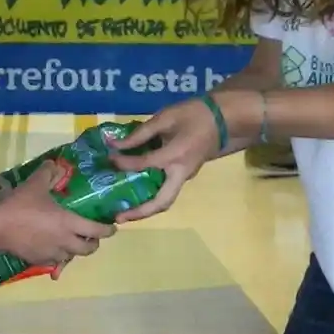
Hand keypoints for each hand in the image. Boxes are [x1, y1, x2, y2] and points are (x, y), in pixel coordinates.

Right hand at [0, 164, 113, 267]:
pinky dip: (55, 256)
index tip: (112, 228)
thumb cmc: (20, 205)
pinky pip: (53, 261)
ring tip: (69, 241)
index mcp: (69, 223)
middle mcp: (65, 241)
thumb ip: (47, 173)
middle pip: (88, 249)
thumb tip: (54, 165)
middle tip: (91, 236)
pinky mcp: (38, 260)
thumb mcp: (34, 184)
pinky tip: (49, 248)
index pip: (97, 230)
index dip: (107, 230)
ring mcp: (52, 253)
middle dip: (93, 244)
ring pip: (71, 256)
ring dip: (73, 250)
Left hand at [109, 98, 221, 219]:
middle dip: (140, 213)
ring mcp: (184, 178)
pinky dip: (151, 200)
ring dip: (145, 211)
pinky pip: (166, 193)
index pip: (145, 165)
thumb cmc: (194, 114)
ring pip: (165, 201)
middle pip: (162, 202)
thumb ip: (141, 133)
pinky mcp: (183, 177)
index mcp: (176, 155)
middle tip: (118, 218)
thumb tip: (116, 144)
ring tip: (125, 214)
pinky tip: (136, 198)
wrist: (223, 119)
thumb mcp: (166, 117)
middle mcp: (181, 173)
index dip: (125, 163)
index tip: (111, 159)